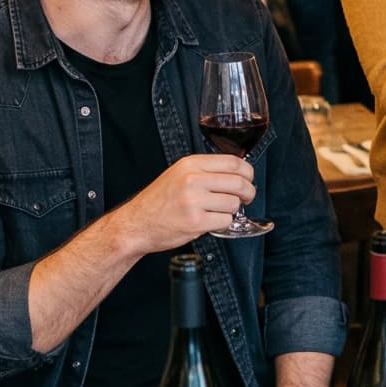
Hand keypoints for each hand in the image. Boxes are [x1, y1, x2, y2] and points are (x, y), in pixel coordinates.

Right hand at [120, 154, 254, 252]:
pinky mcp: (195, 221)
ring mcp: (194, 201)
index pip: (234, 162)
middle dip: (248, 193)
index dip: (248, 173)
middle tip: (245, 199)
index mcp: (191, 164)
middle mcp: (193, 179)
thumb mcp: (179, 174)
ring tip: (217, 212)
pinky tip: (209, 221)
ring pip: (233, 204)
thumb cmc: (159, 201)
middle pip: (239, 183)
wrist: (136, 224)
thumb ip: (205, 170)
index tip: (249, 180)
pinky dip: (222, 223)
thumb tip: (238, 173)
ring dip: (231, 210)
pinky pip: (225, 221)